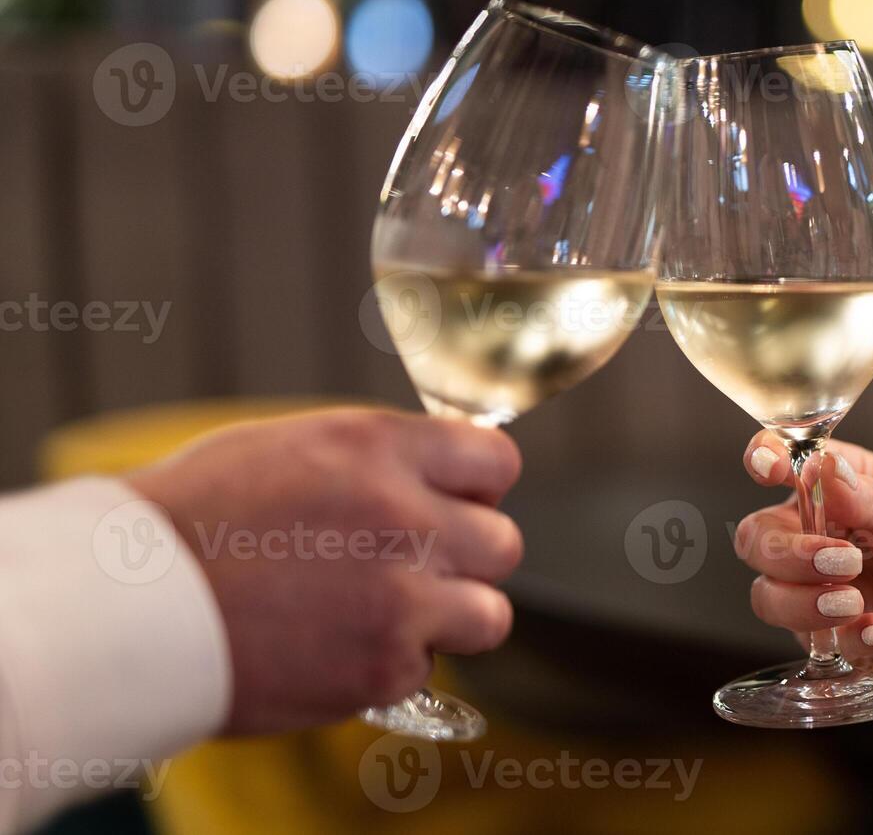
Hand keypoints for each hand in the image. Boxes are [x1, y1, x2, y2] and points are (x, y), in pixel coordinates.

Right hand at [127, 408, 522, 733]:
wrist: (127, 603)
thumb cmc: (194, 517)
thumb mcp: (293, 446)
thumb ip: (379, 460)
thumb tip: (439, 477)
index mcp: (380, 447)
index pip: (497, 460)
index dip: (480, 487)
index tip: (459, 503)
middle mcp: (404, 516)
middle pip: (504, 542)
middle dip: (468, 557)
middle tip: (419, 566)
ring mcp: (400, 596)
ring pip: (490, 613)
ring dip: (450, 617)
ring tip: (390, 614)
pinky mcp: (382, 666)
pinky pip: (428, 668)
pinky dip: (392, 665)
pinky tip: (337, 647)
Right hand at [737, 431, 872, 685]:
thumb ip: (872, 497)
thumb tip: (823, 467)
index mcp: (831, 485)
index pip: (777, 462)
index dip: (763, 460)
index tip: (768, 469)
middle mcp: (813, 531)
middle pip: (758, 540)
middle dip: (787, 554)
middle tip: (843, 561)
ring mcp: (817, 585)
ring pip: (768, 595)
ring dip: (803, 601)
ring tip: (855, 601)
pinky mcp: (832, 632)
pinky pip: (810, 641)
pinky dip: (846, 637)